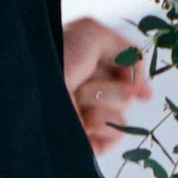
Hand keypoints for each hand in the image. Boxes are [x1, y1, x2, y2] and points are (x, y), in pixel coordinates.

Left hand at [62, 15, 151, 153]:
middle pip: (127, 94)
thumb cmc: (55, 56)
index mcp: (86, 66)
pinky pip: (115, 137)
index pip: (124, 73)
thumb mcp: (91, 33)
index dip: (135, 77)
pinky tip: (84, 122)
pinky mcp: (86, 144)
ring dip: (104, 106)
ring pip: (123, 117)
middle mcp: (87, 92)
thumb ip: (127, 50)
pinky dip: (104, 127)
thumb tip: (143, 86)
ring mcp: (86, 120)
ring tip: (77, 101)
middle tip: (84, 83)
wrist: (34, 90)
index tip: (143, 89)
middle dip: (111, 87)